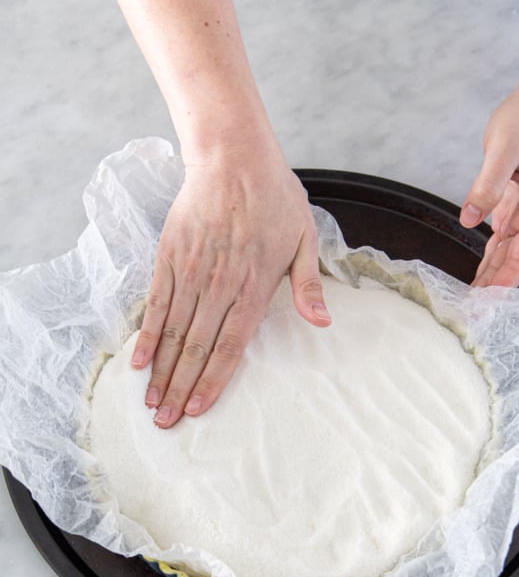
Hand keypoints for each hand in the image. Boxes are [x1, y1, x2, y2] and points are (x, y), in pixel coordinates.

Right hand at [130, 140, 330, 428]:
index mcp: (254, 287)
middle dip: (181, 388)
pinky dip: (146, 334)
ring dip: (161, 370)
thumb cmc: (276, 197)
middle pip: (197, 348)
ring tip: (151, 403)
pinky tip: (138, 361)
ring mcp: (191, 272)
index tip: (198, 409)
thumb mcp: (305, 238)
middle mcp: (220, 286)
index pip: (230, 345)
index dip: (213, 381)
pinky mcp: (169, 257)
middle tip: (167, 422)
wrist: (234, 154)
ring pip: (173, 332)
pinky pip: (156, 303)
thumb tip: (323, 323)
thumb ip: (309, 285)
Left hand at [460, 86, 518, 286]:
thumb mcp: (504, 146)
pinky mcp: (512, 210)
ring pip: (505, 258)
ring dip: (488, 280)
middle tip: (470, 315)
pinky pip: (498, 245)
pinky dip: (486, 263)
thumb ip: (488, 183)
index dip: (504, 281)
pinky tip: (473, 281)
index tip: (486, 304)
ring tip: (468, 306)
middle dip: (494, 290)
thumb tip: (471, 218)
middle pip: (514, 263)